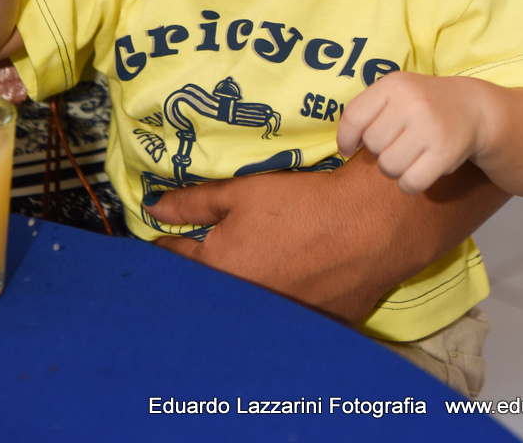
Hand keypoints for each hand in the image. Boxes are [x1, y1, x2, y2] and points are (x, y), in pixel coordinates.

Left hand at [151, 157, 426, 324]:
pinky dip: (275, 304)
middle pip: (209, 289)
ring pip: (242, 308)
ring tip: (254, 265)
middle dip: (203, 272)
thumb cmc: (302, 204)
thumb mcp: (242, 193)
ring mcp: (275, 323)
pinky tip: (287, 283)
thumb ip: (194, 203)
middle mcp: (240, 306)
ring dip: (239, 290)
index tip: (167, 239)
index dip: (169, 245)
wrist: (369, 226)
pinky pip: (279, 319)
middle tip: (211, 252)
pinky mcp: (308, 329)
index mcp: (218, 271)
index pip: (176, 261)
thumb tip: (153, 207)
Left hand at [337, 72, 489, 194]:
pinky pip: (410, 183)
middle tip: (397, 144)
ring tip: (409, 155)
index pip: (353, 117)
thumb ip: (369, 111)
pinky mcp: (445, 152)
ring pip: (388, 166)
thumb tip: (345, 147)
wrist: (472, 108)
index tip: (349, 149)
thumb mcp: (397, 92)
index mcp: (393, 85)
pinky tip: (419, 170)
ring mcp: (429, 127)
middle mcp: (411, 102)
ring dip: (395, 168)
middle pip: (372, 145)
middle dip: (379, 151)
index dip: (345, 139)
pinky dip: (410, 184)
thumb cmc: (424, 104)